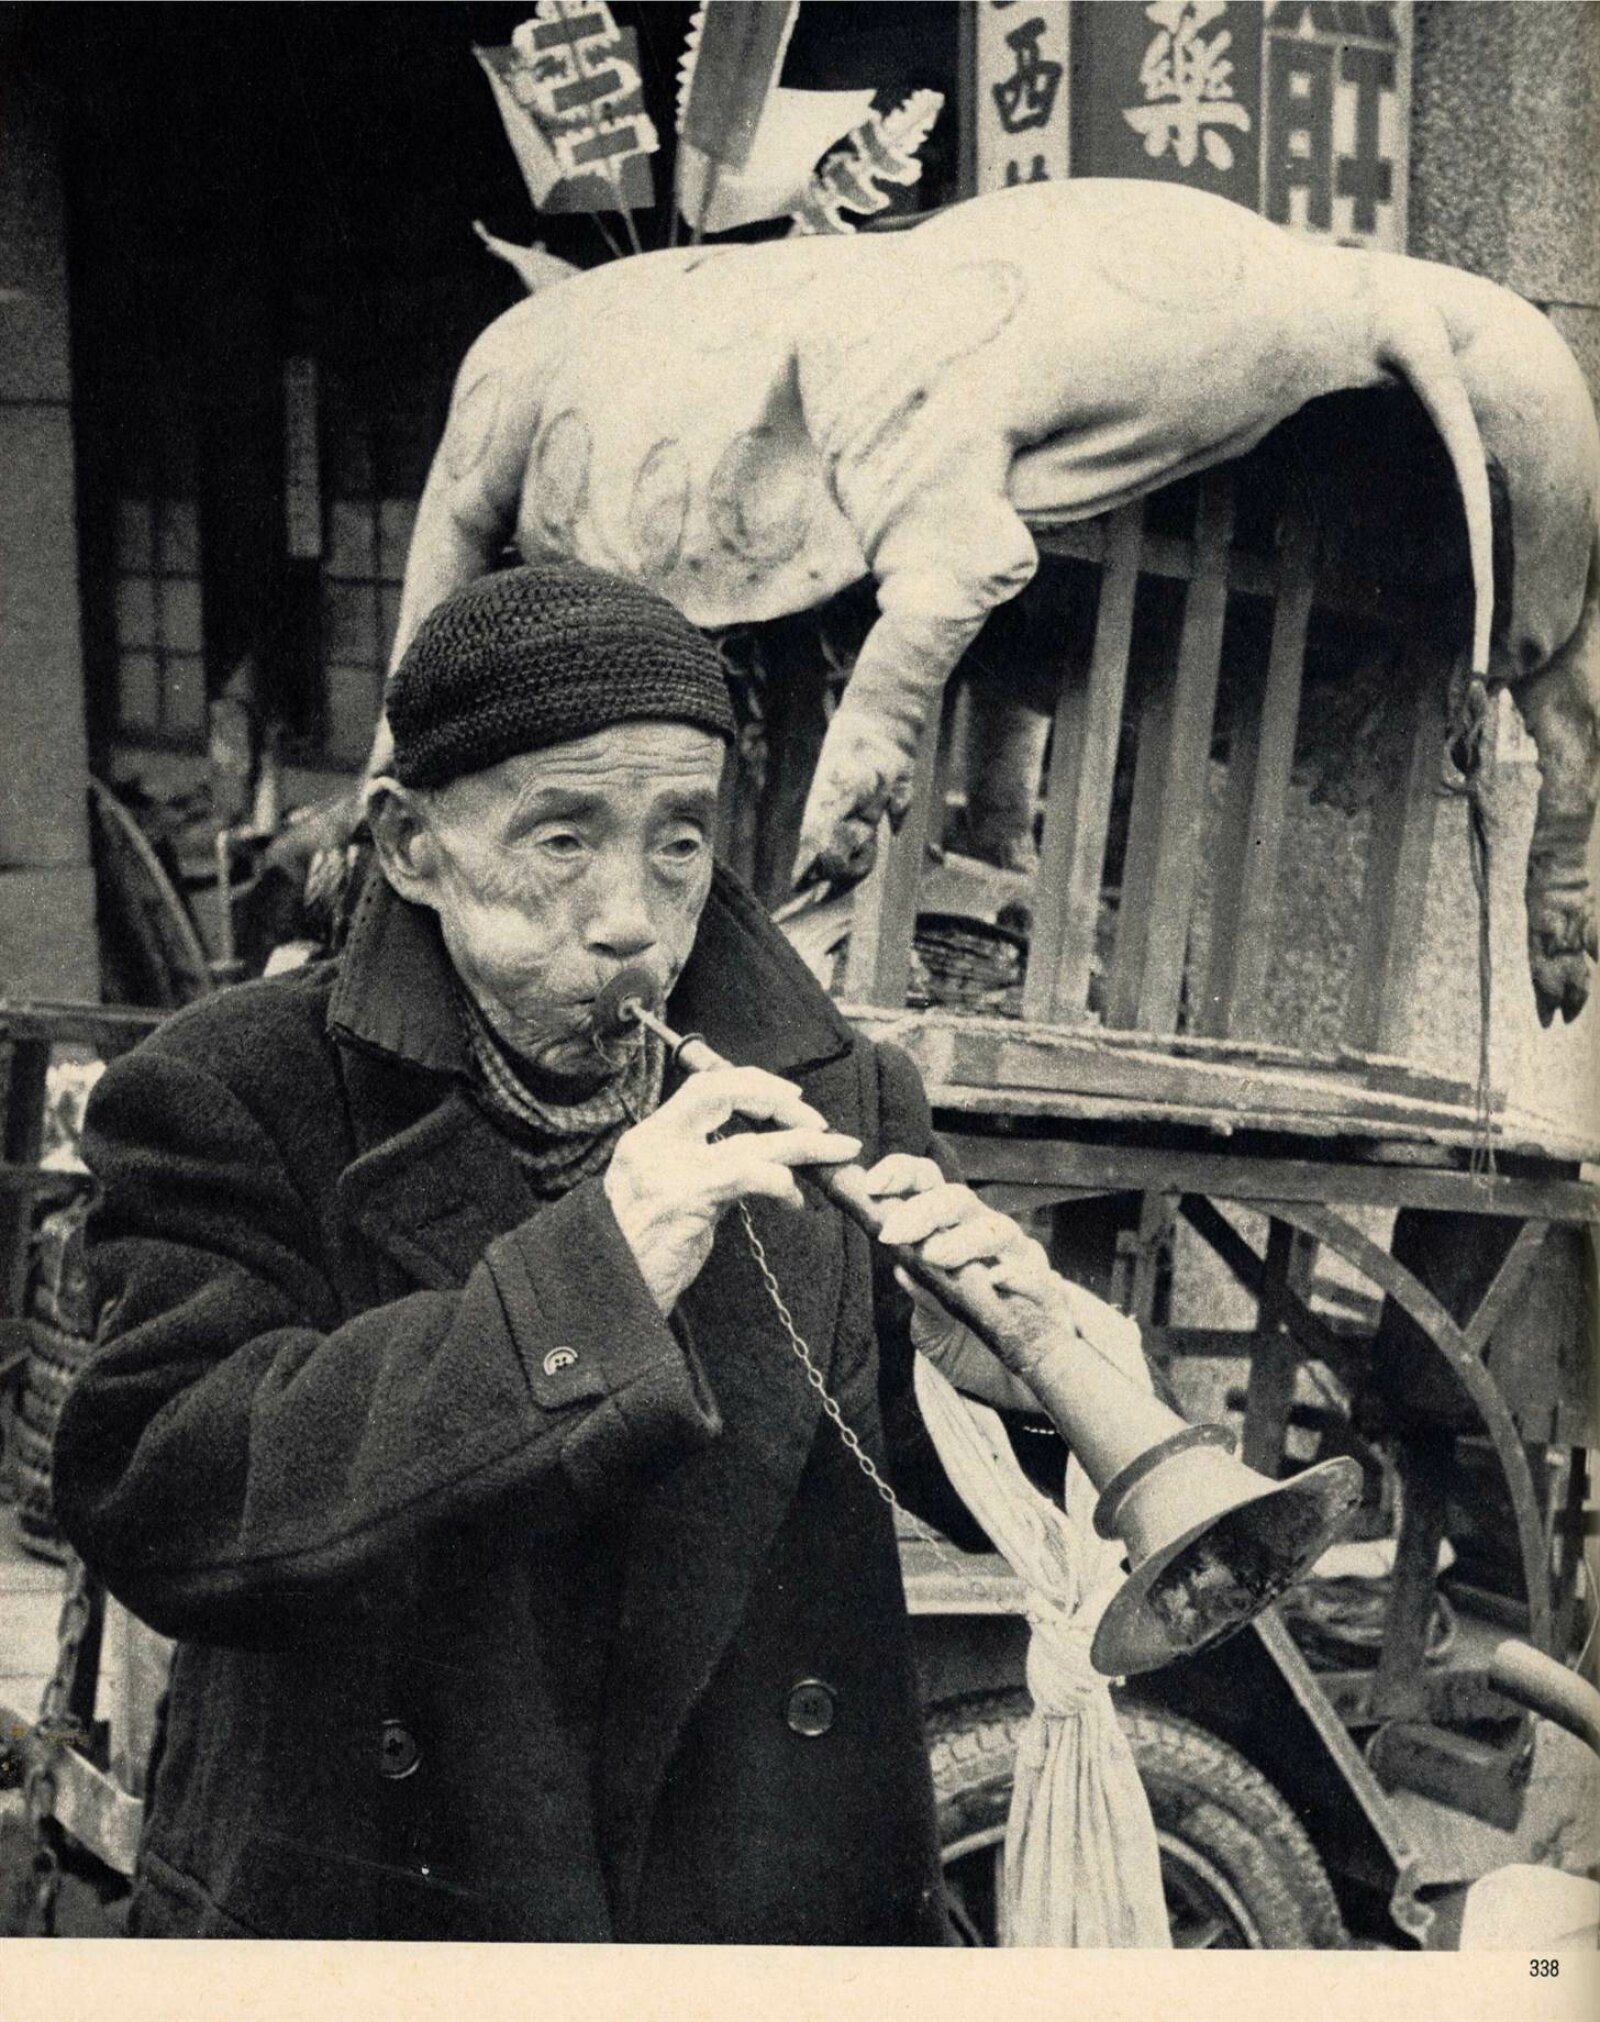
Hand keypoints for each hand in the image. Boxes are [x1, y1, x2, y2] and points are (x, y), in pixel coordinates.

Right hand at [604, 1067, 860, 1314]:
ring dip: (804, 1144)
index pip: (704, 1086)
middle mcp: (655, 1143)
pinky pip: (750, 1174)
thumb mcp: (667, 1198)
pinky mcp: (687, 1196)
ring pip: (751, 1140)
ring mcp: (669, 1168)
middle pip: (725, 1092)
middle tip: (819, 1122)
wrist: (606, 1293)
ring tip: (839, 1150)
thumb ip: (706, 1172)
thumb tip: (757, 1161)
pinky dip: (782, 1183)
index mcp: (649, 1137)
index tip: (789, 1097)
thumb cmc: (640, 1254)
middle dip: (780, 1101)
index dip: (752, 1083)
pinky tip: (795, 1201)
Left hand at [860, 1155, 1063, 1410]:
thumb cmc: (963, 1335)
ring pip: (997, 1230)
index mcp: (949, 1227)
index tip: (870, 1185)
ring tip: (934, 1256)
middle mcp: (984, 1232)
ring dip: (964, 1239)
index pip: (927, 1183)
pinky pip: (1037, 1277)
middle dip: (924, 1210)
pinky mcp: (1047, 1294)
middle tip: (894, 1232)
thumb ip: (920, 1291)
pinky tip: (997, 1282)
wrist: (1008, 1377)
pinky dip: (1018, 1276)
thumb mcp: (931, 1318)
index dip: (900, 1174)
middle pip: (958, 1200)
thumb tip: (901, 1265)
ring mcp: (1019, 1259)